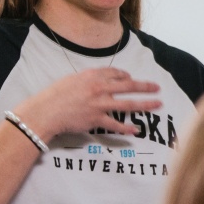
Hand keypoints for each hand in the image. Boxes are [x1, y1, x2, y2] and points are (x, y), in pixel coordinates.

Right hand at [14, 68, 161, 139]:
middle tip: (157, 88)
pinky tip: (136, 130)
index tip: (131, 79)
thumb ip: (88, 79)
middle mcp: (99, 88)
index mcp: (93, 76)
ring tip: (157, 105)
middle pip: (128, 86)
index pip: (116, 73)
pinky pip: (115, 125)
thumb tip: (99, 80)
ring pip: (128, 104)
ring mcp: (100, 104)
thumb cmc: (55, 95)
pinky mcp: (96, 120)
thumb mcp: (72, 79)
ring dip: (145, 105)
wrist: (46, 111)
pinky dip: (126, 129)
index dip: (126, 76)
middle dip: (145, 87)